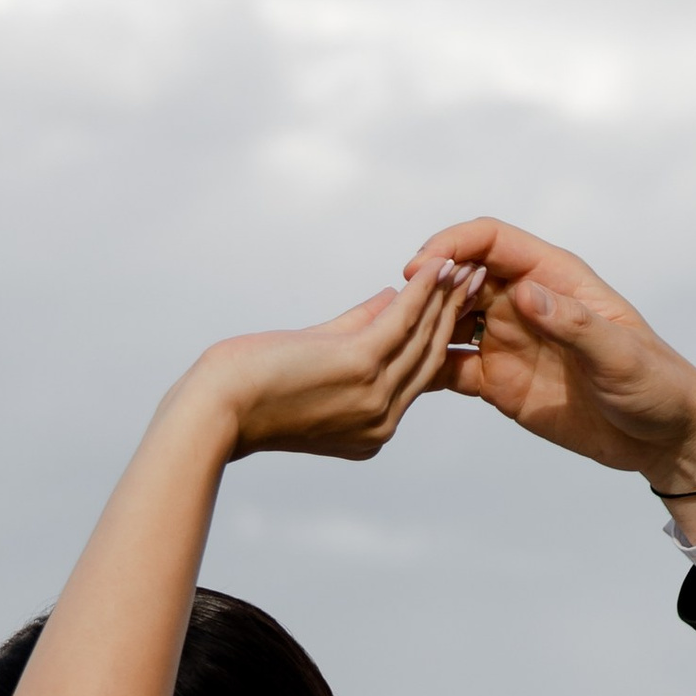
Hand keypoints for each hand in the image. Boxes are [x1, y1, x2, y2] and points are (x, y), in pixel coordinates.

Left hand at [180, 256, 482, 464]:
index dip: (440, 334)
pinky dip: (421, 291)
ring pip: (422, 340)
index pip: (415, 375)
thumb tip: (392, 296)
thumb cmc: (251, 388)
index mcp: (372, 429)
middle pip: (429, 357)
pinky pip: (400, 322)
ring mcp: (373, 398)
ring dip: (447, 297)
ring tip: (467, 266)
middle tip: (477, 277)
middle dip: (455, 313)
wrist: (217, 408)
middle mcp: (380, 422)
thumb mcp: (316, 356)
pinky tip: (437, 266)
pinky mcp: (358, 368)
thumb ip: (357, 327)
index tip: (459, 303)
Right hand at [403, 218, 695, 532]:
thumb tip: (523, 292)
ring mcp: (507, 341)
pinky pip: (451, 369)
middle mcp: (524, 302)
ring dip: (420, 328)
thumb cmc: (655, 383)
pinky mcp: (498, 382)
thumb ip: (573, 323)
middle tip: (397, 311)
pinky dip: (425, 370)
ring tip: (392, 345)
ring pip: (448, 322)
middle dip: (426, 287)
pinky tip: (403, 380)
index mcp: (554, 278)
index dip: (453, 246)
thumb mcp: (620, 354)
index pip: (492, 242)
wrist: (662, 436)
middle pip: (460, 278)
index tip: (422, 268)